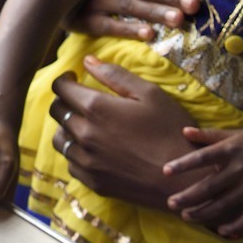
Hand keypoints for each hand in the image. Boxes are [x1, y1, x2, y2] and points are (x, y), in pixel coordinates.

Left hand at [49, 56, 194, 210]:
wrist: (185, 180)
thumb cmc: (172, 131)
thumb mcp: (150, 94)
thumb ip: (115, 75)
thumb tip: (88, 61)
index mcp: (96, 108)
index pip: (60, 88)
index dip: (64, 80)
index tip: (73, 79)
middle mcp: (84, 134)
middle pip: (56, 111)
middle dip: (65, 101)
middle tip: (80, 100)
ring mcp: (86, 161)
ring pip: (59, 139)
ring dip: (68, 128)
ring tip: (86, 125)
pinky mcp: (92, 182)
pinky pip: (71, 162)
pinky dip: (76, 152)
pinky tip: (94, 149)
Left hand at [162, 127, 242, 238]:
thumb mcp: (233, 134)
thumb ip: (208, 135)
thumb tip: (183, 131)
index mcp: (230, 150)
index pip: (202, 157)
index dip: (183, 164)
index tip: (165, 171)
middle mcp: (240, 169)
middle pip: (210, 186)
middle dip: (189, 197)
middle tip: (171, 203)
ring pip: (224, 205)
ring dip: (204, 213)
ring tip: (186, 216)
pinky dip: (235, 226)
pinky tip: (221, 231)